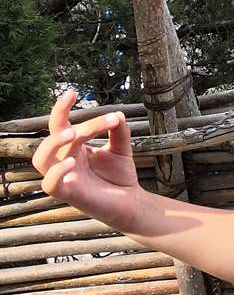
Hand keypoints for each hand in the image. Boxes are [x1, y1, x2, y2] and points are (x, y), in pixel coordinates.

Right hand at [33, 89, 141, 225]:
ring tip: (73, 134)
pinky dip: (56, 172)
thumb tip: (118, 113)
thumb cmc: (120, 176)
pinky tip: (72, 162)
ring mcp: (65, 177)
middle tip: (80, 115)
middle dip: (60, 121)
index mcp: (74, 147)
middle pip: (52, 136)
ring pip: (41, 159)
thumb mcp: (122, 148)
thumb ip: (119, 131)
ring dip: (53, 143)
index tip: (72, 92)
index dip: (62, 108)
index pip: (61, 124)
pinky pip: (49, 184)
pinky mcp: (68, 194)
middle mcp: (64, 159)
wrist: (131, 202)